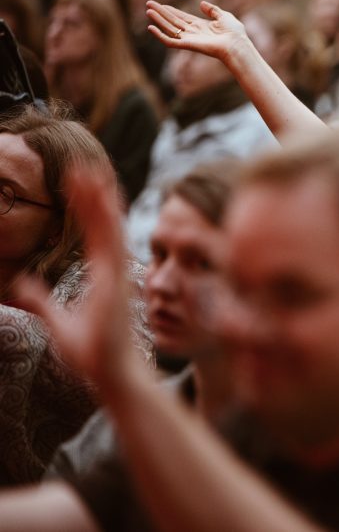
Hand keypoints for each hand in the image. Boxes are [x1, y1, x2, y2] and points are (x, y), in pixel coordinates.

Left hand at [14, 166, 139, 396]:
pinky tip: (103, 201)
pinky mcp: (117, 282)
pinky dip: (108, 221)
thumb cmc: (93, 354)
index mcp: (103, 275)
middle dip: (93, 194)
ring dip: (99, 199)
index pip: (94, 233)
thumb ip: (41, 300)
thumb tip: (21, 283)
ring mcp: (117, 274)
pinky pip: (112, 245)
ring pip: (109, 228)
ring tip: (89, 171)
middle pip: (103, 223)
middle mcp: (113, 270)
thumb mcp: (57, 323)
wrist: (110, 373)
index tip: (77, 183)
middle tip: (83, 164)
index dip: (86, 207)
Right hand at [146, 0, 250, 63]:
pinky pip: (170, 41)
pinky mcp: (188, 45)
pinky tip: (151, 28)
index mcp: (201, 26)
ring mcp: (190, 39)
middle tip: (148, 4)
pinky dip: (160, 36)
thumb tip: (201, 3)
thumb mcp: (224, 16)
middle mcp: (193, 32)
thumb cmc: (234, 33)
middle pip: (173, 21)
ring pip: (170, 29)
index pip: (182, 17)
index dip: (171, 10)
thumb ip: (213, 9)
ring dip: (158, 20)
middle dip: (161, 13)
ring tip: (148, 11)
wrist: (236, 44)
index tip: (161, 4)